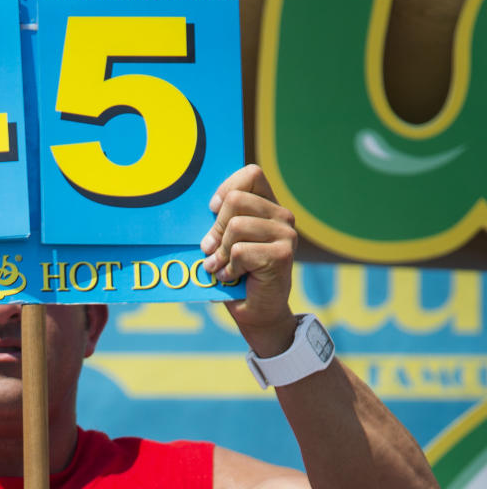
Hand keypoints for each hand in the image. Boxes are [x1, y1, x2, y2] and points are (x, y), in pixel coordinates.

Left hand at [200, 164, 297, 353]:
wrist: (258, 314)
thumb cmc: (238, 277)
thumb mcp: (226, 243)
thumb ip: (221, 223)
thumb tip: (202, 209)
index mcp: (270, 207)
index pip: (251, 175)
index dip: (227, 189)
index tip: (213, 210)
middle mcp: (282, 216)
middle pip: (236, 201)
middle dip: (215, 228)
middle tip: (209, 250)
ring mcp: (286, 234)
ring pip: (236, 227)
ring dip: (220, 252)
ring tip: (219, 267)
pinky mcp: (282, 255)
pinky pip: (240, 251)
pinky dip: (228, 268)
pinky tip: (232, 277)